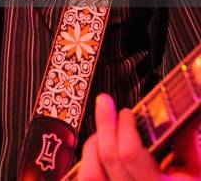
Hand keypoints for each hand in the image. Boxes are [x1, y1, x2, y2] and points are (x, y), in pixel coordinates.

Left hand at [78, 93, 200, 179]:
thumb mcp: (197, 170)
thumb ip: (187, 143)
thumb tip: (181, 109)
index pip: (129, 154)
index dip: (124, 127)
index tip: (127, 113)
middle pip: (108, 157)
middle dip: (105, 124)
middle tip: (105, 103)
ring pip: (90, 174)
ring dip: (92, 145)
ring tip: (101, 131)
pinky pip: (87, 180)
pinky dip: (88, 163)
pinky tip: (95, 152)